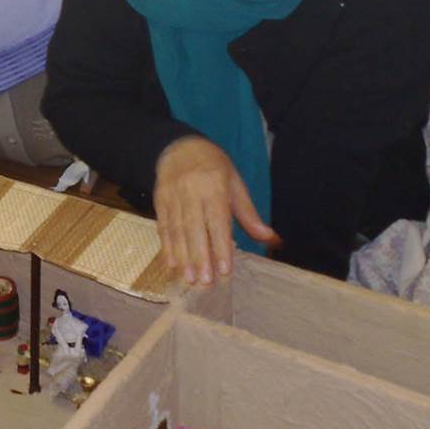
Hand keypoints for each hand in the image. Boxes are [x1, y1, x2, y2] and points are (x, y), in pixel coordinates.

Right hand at [153, 136, 278, 285]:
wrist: (179, 147)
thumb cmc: (213, 167)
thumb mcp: (235, 183)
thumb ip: (248, 214)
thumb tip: (270, 238)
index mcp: (214, 186)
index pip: (217, 220)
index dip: (220, 246)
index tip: (224, 269)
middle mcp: (191, 191)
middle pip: (194, 228)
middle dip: (199, 256)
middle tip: (204, 281)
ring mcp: (172, 196)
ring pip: (176, 230)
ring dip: (182, 256)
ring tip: (188, 278)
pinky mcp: (159, 201)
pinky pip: (163, 226)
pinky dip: (166, 247)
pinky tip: (171, 264)